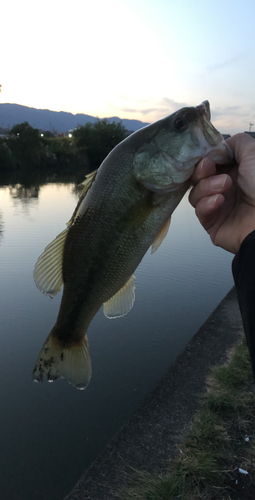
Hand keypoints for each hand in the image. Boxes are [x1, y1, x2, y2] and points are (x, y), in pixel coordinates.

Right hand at [189, 133, 254, 253]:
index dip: (204, 158)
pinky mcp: (212, 223)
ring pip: (195, 193)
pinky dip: (207, 204)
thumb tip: (221, 145)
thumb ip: (237, 142)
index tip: (207, 155)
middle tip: (210, 168)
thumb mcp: (253, 153)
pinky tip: (219, 202)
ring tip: (225, 187)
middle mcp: (225, 188)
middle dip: (201, 170)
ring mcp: (217, 206)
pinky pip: (199, 211)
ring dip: (207, 187)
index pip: (208, 162)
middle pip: (197, 177)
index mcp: (235, 172)